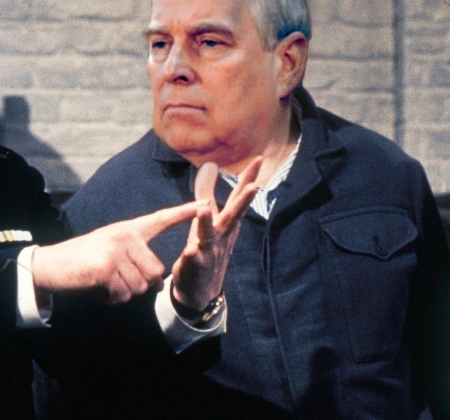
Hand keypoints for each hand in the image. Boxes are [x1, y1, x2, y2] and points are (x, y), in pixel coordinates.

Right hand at [32, 201, 204, 303]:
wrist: (50, 266)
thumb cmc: (83, 263)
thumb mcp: (112, 254)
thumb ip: (136, 262)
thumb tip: (158, 284)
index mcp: (128, 229)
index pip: (161, 219)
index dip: (184, 212)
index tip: (205, 203)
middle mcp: (125, 236)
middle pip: (154, 273)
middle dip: (137, 285)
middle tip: (112, 280)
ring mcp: (116, 250)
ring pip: (140, 287)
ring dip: (122, 294)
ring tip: (103, 283)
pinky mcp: (107, 267)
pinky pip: (123, 294)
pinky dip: (111, 299)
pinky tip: (96, 289)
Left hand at [171, 157, 261, 310]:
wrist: (201, 289)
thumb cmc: (206, 248)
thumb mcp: (208, 218)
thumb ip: (208, 192)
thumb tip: (210, 165)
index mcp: (226, 223)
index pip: (237, 197)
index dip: (248, 179)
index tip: (259, 160)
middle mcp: (222, 235)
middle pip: (233, 216)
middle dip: (243, 201)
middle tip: (254, 186)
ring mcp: (210, 252)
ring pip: (210, 236)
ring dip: (208, 223)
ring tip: (204, 210)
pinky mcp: (196, 266)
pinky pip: (194, 259)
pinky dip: (193, 254)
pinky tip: (190, 250)